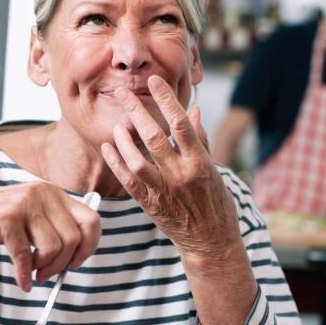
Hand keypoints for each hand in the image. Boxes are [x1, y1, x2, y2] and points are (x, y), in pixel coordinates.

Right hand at [0, 182, 100, 290]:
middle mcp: (42, 194)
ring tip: (33, 272)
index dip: (89, 245)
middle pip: (73, 239)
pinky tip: (23, 282)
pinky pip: (25, 256)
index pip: (91, 219)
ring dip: (44, 269)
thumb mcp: (33, 214)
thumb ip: (56, 226)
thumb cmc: (0, 221)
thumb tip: (79, 255)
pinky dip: (25, 275)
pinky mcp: (6, 220)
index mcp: (54, 193)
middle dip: (63, 264)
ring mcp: (24, 205)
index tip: (77, 262)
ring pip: (53, 248)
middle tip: (48, 275)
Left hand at [101, 75, 243, 267]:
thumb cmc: (216, 204)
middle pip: (154, 137)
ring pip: (138, 160)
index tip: (155, 81)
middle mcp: (181, 176)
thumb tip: (193, 111)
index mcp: (200, 163)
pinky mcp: (150, 205)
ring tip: (117, 123)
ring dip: (123, 139)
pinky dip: (116, 162)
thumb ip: (200, 140)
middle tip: (123, 92)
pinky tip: (109, 147)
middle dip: (137, 112)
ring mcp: (164, 191)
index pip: (181, 124)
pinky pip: (128, 181)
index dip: (167, 100)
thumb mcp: (214, 170)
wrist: (211, 243)